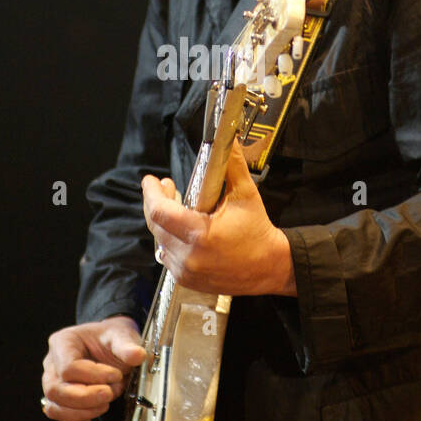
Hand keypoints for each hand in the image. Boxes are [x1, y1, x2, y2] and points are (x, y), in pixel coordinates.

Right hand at [42, 316, 145, 420]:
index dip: (92, 375)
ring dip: (82, 413)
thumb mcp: (119, 334)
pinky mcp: (67, 403)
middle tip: (109, 394)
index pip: (67, 367)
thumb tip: (138, 356)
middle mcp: (52, 365)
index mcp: (62, 343)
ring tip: (106, 406)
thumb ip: (126, 345)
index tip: (115, 375)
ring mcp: (56, 385)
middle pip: (54, 390)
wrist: (110, 344)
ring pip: (55, 407)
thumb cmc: (110, 337)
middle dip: (84, 397)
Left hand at [141, 138, 296, 296]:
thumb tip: (227, 140)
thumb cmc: (258, 231)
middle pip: (155, 224)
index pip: (159, 212)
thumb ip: (232, 165)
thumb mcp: (246, 194)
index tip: (151, 180)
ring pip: (159, 240)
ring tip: (175, 206)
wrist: (270, 267)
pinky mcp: (187, 280)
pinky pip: (167, 255)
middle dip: (155, 202)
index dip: (150, 193)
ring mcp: (186, 271)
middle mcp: (189, 256)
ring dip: (163, 221)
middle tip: (165, 186)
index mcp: (200, 235)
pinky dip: (170, 239)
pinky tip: (181, 229)